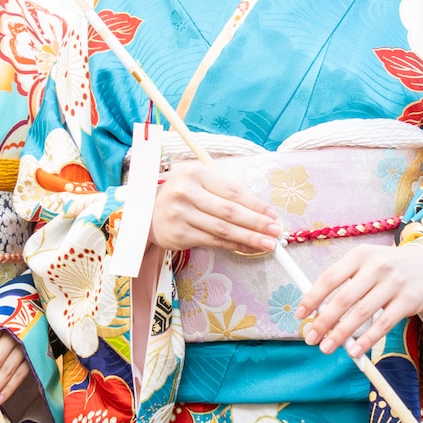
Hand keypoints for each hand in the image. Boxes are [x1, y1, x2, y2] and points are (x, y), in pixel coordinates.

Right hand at [149, 165, 280, 252]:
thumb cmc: (182, 197)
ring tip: (268, 244)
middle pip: (230, 211)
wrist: (146, 213)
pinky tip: (248, 248)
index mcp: (196, 173)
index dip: (255, 204)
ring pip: (223, 229)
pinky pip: (213, 242)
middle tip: (276, 231)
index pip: (232, 191)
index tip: (272, 214)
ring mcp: (181, 214)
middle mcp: (186, 192)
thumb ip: (225, 193)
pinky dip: (234, 246)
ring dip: (249, 238)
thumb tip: (261, 211)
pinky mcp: (178, 234)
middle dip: (257, 223)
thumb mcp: (199, 184)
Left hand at [296, 244, 422, 355]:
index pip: (330, 278)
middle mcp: (376, 267)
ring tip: (327, 347)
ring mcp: (393, 283)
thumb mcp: (366, 263)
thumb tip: (318, 311)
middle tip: (310, 338)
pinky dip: (367, 339)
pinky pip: (383, 323)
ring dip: (341, 333)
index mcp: (360, 255)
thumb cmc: (388, 267)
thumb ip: (344, 282)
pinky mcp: (408, 301)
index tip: (300, 315)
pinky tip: (354, 350)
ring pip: (362, 313)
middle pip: (344, 298)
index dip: (312, 298)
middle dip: (324, 321)